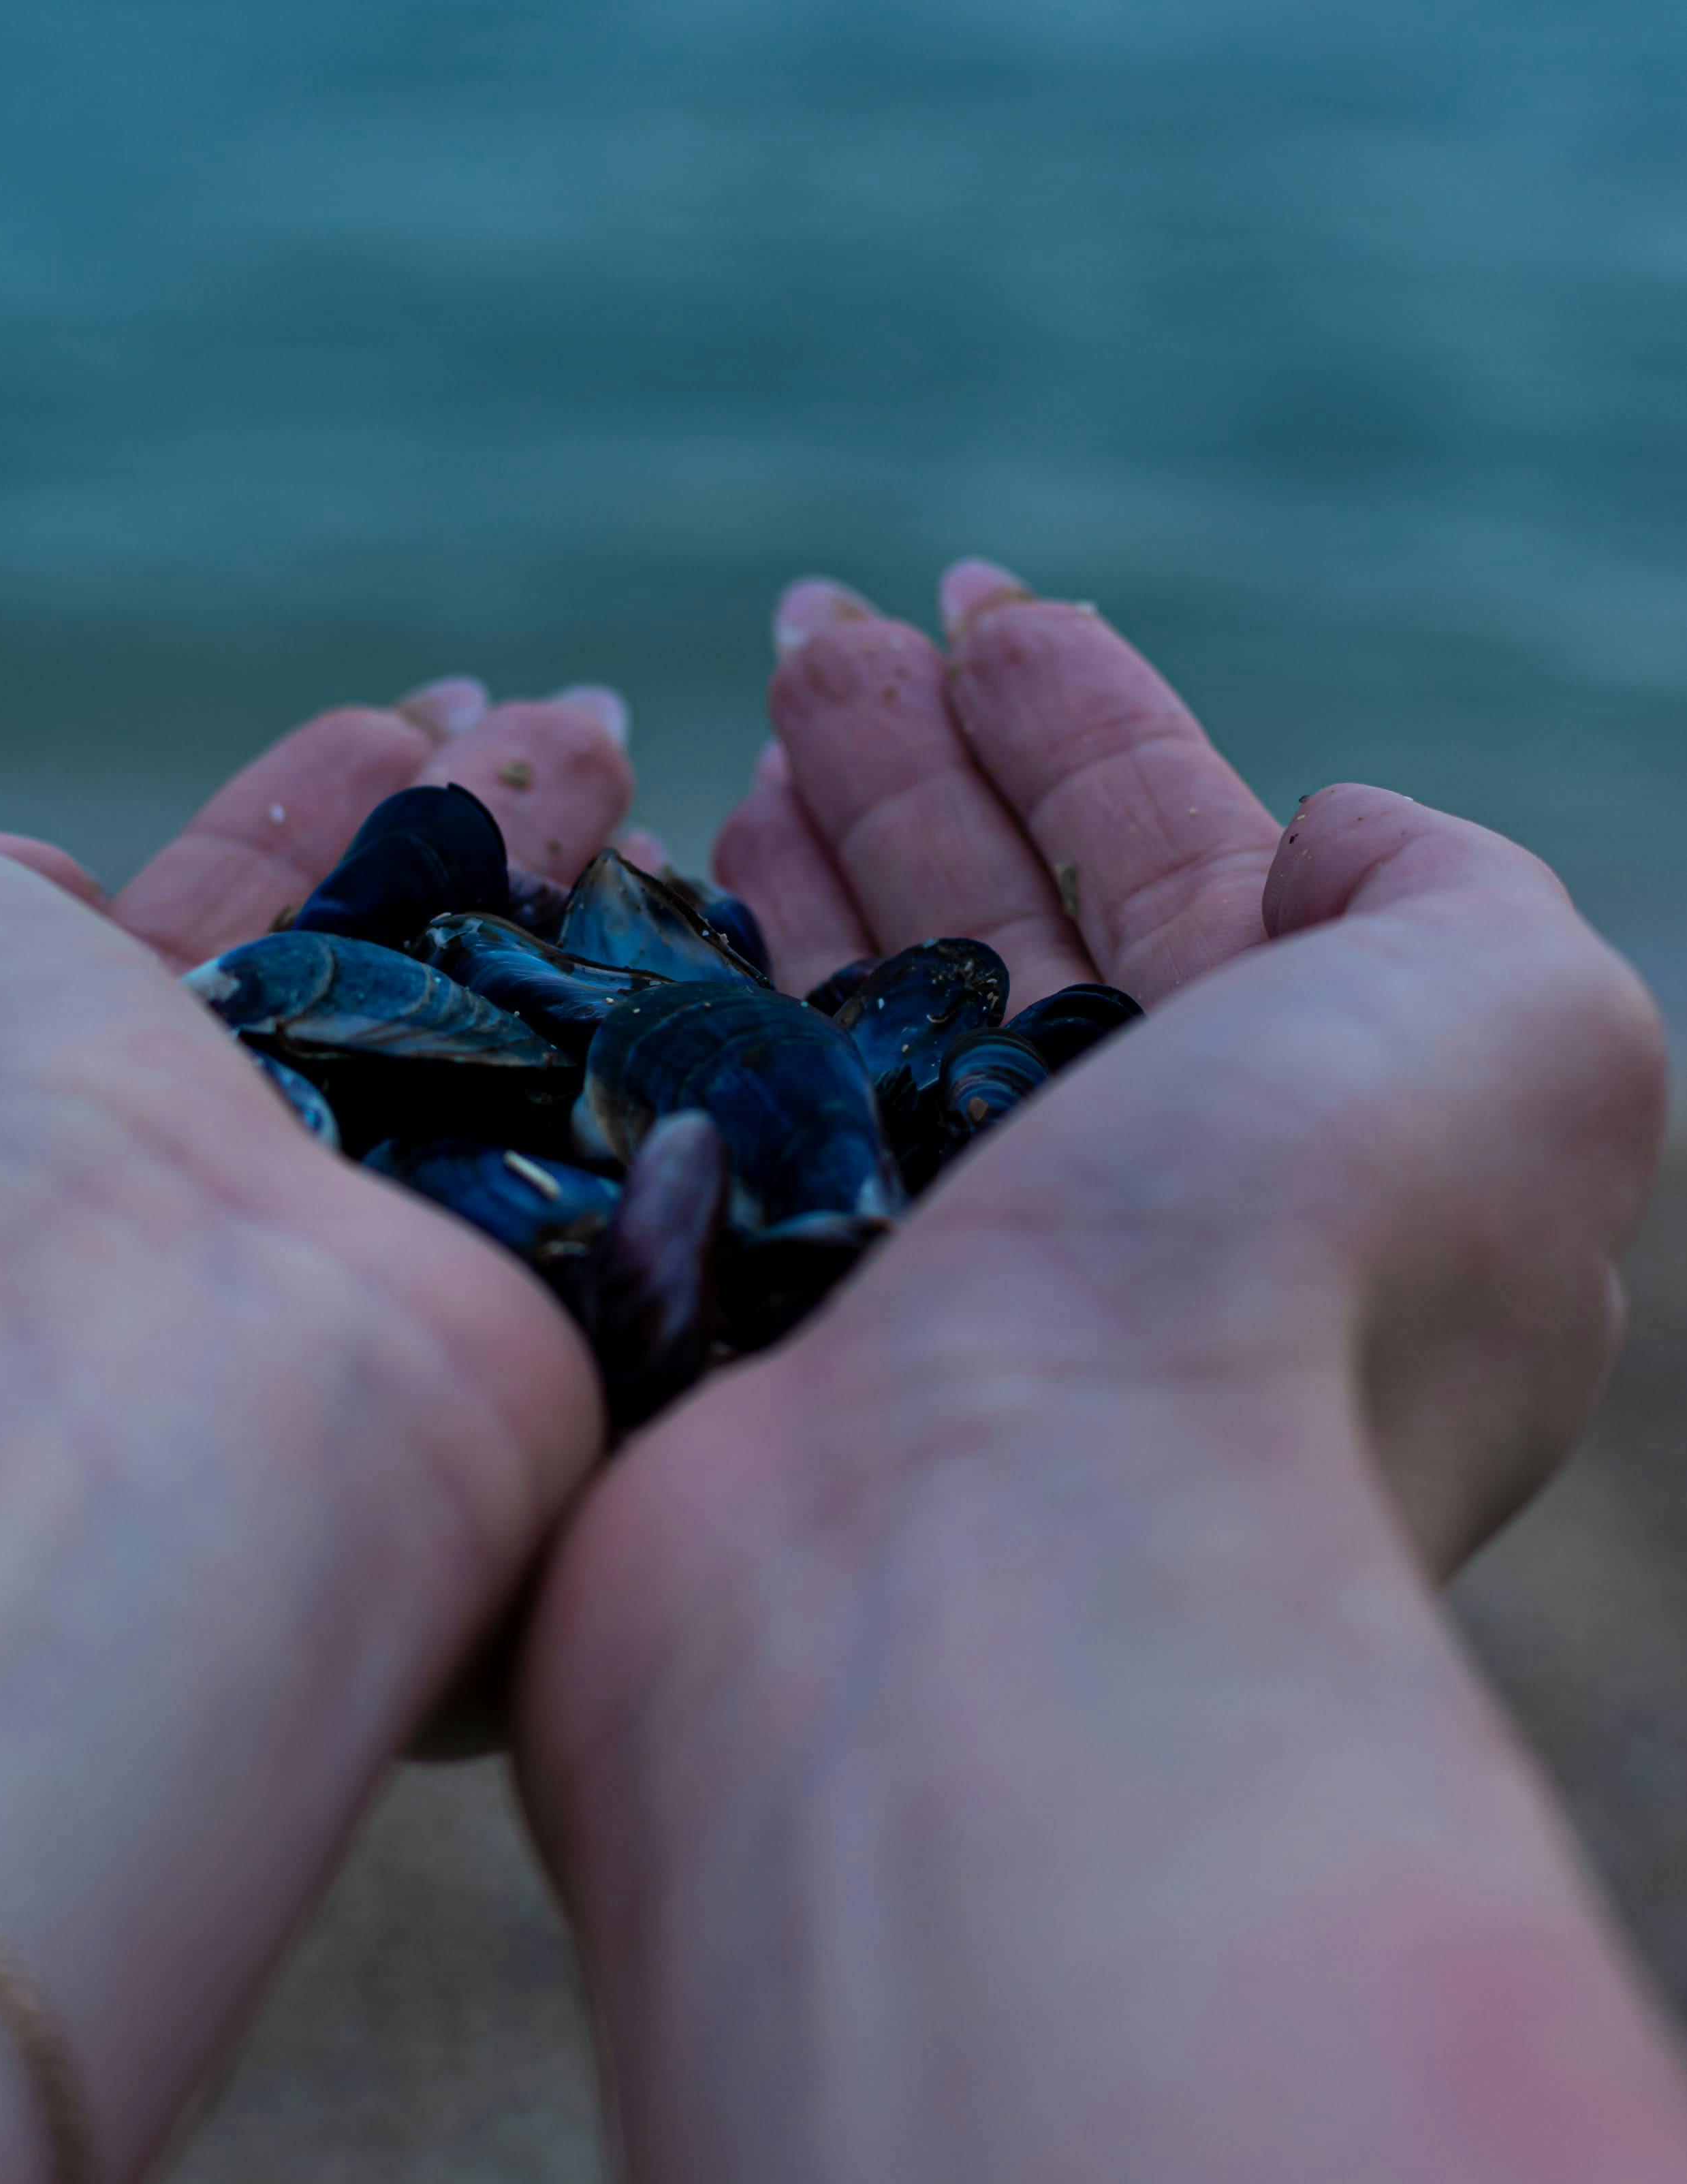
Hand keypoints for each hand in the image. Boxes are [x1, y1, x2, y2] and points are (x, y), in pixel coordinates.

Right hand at [516, 571, 1674, 2183]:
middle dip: (922, 757)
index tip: (986, 606)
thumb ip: (1456, 902)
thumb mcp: (1527, 1031)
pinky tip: (656, 880)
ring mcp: (914, 1295)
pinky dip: (698, 986)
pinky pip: (727, 1113)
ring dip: (817, 835)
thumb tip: (1322, 841)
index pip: (1193, 882)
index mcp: (1308, 1152)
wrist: (1002, 1576)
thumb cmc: (1288, 1274)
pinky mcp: (744, 1340)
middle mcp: (1117, 1231)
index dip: (1096, 733)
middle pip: (1007, 931)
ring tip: (753, 696)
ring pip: (864, 1013)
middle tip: (812, 618)